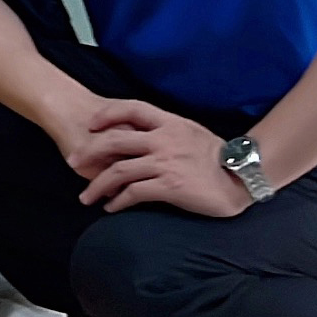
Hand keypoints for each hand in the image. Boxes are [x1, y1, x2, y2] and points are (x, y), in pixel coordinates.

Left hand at [67, 100, 249, 216]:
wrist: (242, 178)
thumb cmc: (218, 158)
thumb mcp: (192, 133)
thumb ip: (168, 131)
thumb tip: (146, 134)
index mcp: (170, 122)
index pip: (132, 108)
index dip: (107, 114)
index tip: (90, 125)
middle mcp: (164, 139)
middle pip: (115, 140)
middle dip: (89, 152)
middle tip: (73, 163)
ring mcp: (166, 163)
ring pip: (119, 170)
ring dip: (97, 185)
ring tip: (86, 197)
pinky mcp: (170, 187)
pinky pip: (134, 193)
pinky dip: (118, 201)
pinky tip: (111, 208)